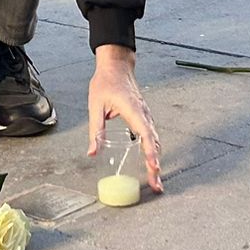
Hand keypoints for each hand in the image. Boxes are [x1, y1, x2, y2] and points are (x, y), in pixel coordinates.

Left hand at [88, 45, 163, 191]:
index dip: (150, 151)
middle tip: (155, 184)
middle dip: (156, 164)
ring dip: (156, 159)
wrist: (116, 66)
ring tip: (155, 179)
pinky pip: (151, 136)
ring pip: (155, 140)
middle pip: (154, 142)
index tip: (153, 166)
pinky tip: (151, 162)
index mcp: (133, 109)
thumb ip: (95, 130)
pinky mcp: (144, 117)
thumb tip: (92, 152)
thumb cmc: (106, 82)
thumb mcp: (95, 106)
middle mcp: (143, 114)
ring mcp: (146, 115)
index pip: (145, 134)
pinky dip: (153, 150)